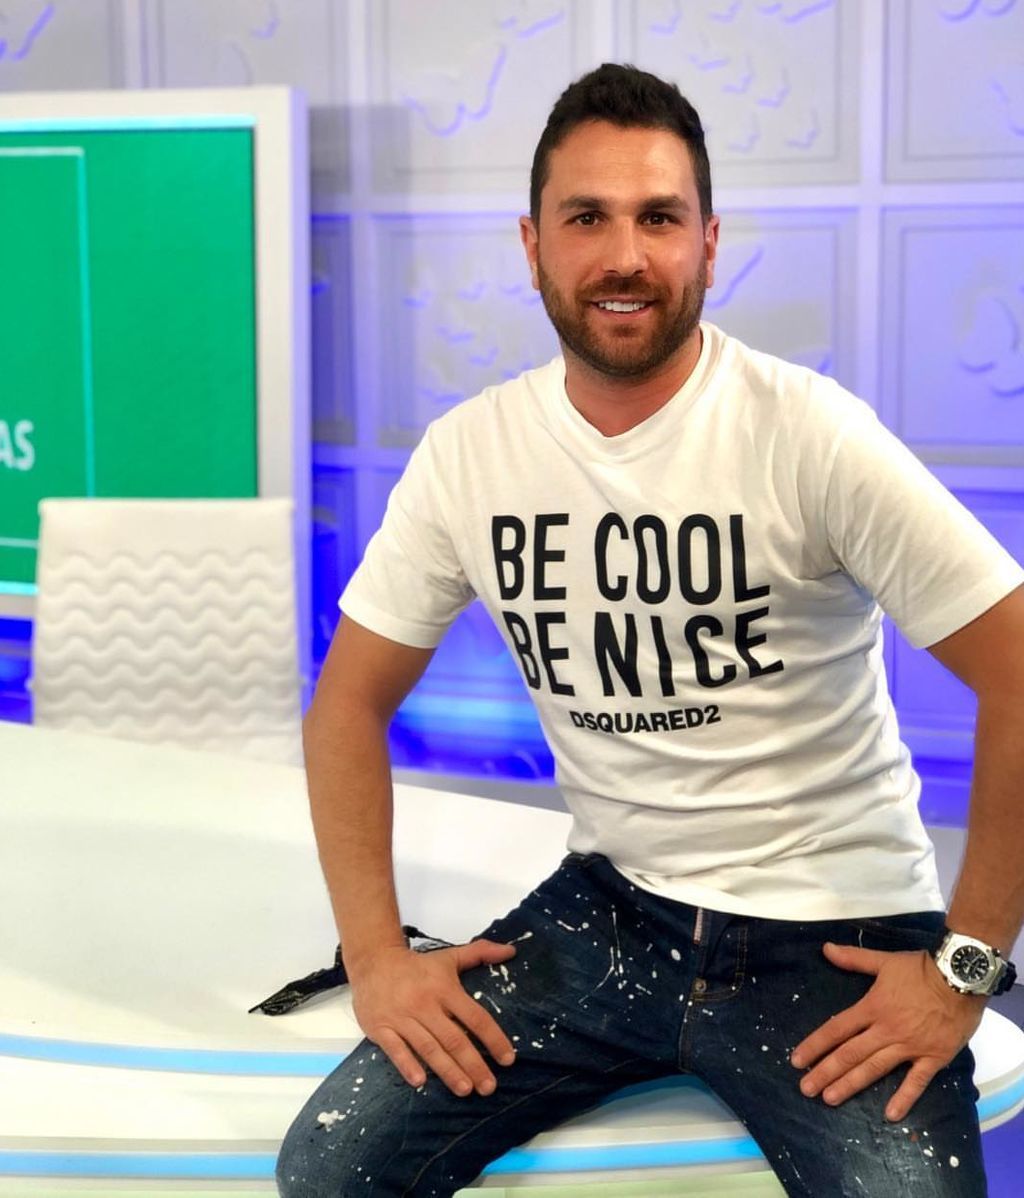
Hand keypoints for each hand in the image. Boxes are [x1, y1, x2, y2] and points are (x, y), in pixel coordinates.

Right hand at [349, 939, 516, 1096]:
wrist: (374, 961)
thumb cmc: (417, 965)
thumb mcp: (450, 957)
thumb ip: (481, 953)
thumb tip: (511, 951)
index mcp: (445, 989)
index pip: (475, 1017)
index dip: (493, 1038)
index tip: (507, 1059)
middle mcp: (425, 1004)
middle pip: (454, 1038)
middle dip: (473, 1064)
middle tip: (489, 1086)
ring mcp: (402, 1017)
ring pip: (428, 1048)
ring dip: (447, 1071)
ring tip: (465, 1089)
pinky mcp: (381, 1028)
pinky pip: (395, 1049)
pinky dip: (407, 1065)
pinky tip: (420, 1082)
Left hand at [789, 942, 984, 1121]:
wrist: (961, 978)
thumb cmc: (920, 969)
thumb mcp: (884, 960)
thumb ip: (853, 958)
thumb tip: (825, 948)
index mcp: (872, 1008)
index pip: (837, 1029)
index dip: (815, 1045)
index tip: (797, 1060)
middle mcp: (886, 1030)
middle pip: (850, 1054)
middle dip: (826, 1072)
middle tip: (806, 1088)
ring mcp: (909, 1046)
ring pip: (874, 1069)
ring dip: (851, 1085)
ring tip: (830, 1099)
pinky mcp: (933, 1057)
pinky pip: (916, 1081)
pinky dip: (904, 1098)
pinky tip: (890, 1115)